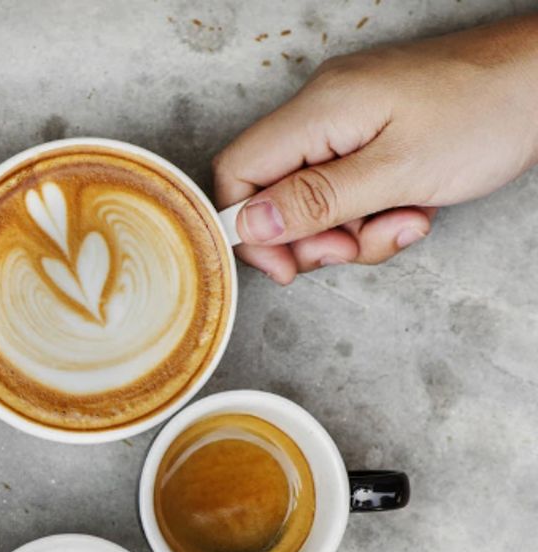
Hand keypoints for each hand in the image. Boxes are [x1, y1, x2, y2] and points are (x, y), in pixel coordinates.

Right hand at [213, 14, 537, 283]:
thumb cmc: (489, 112)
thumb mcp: (398, 172)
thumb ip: (317, 201)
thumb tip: (250, 224)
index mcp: (319, 110)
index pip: (239, 171)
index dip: (250, 227)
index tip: (287, 265)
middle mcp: (325, 109)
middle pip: (277, 191)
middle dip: (314, 236)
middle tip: (354, 248)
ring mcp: (350, 119)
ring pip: (318, 198)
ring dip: (354, 229)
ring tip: (404, 222)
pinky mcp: (376, 131)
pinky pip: (351, 186)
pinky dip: (376, 211)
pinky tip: (414, 207)